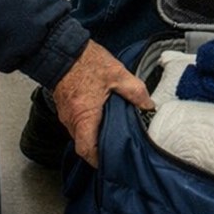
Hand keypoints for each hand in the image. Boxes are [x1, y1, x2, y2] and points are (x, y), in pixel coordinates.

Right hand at [52, 40, 152, 167]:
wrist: (65, 51)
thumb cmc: (87, 62)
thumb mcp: (118, 74)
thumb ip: (135, 91)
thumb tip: (148, 105)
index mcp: (84, 116)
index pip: (87, 149)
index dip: (98, 160)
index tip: (111, 161)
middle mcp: (72, 120)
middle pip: (84, 145)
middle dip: (100, 149)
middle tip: (118, 148)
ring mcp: (66, 115)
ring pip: (81, 135)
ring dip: (95, 136)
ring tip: (114, 134)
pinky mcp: (66, 109)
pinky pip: (77, 125)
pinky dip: (90, 126)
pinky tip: (104, 119)